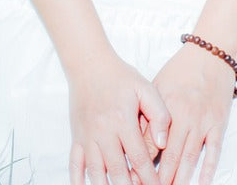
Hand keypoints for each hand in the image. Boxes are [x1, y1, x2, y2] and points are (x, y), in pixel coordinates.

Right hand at [69, 51, 169, 184]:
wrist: (89, 64)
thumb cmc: (121, 76)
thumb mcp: (146, 88)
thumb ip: (159, 114)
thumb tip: (162, 143)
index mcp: (123, 121)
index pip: (139, 158)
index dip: (149, 178)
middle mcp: (103, 132)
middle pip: (117, 171)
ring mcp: (87, 136)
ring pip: (96, 172)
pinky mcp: (76, 137)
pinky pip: (74, 164)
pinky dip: (78, 181)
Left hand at [146, 45, 235, 184]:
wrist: (211, 53)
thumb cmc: (181, 69)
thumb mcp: (158, 85)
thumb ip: (148, 112)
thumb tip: (136, 138)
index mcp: (166, 106)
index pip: (150, 141)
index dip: (141, 163)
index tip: (133, 178)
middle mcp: (184, 116)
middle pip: (169, 155)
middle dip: (160, 178)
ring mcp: (203, 121)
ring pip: (189, 158)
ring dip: (180, 179)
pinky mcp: (219, 124)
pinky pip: (213, 152)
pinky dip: (207, 170)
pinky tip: (201, 183)